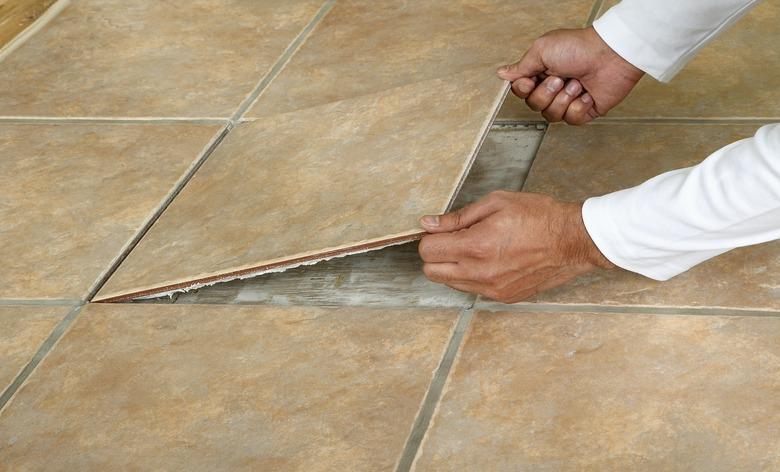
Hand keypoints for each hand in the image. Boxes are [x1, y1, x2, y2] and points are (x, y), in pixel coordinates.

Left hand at [418, 191, 613, 302]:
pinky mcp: (503, 297)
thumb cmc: (538, 216)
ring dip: (454, 266)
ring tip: (478, 248)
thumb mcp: (496, 203)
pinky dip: (473, 276)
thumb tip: (429, 223)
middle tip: (455, 239)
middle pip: (431, 272)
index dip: (431, 236)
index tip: (442, 230)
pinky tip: (492, 260)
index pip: (428, 250)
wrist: (573, 240)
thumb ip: (458, 217)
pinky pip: (473, 289)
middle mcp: (480, 273)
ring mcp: (492, 289)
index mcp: (475, 246)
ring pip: (450, 283)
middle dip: (437, 254)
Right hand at [497, 26, 643, 123]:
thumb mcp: (542, 50)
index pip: (521, 91)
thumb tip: (502, 74)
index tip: (531, 80)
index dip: (524, 90)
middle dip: (546, 93)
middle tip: (560, 78)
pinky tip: (586, 94)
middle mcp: (553, 87)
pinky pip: (571, 120)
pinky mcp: (584, 110)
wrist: (610, 56)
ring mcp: (569, 100)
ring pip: (551, 115)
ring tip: (577, 84)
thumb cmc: (579, 48)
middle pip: (534, 105)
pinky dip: (579, 107)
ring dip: (564, 99)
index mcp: (541, 72)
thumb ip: (521, 66)